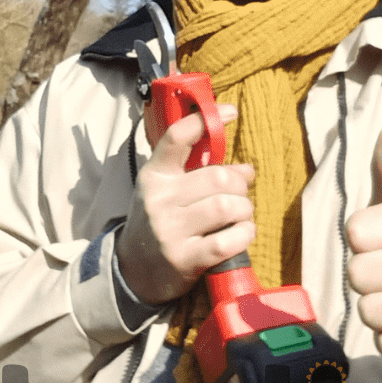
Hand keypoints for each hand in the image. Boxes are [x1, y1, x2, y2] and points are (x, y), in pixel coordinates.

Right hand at [116, 103, 255, 304]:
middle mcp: (159, 200)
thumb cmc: (162, 222)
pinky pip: (228, 240)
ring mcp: (169, 231)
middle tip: (240, 195)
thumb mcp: (171, 191)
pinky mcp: (183, 259)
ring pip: (227, 207)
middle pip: (218, 178)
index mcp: (154, 175)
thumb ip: (204, 174)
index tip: (232, 111)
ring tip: (240, 216)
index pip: (177, 138)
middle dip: (240, 185)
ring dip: (245, 211)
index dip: (206, 120)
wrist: (134, 271)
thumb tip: (248, 169)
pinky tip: (240, 235)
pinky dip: (244, 235)